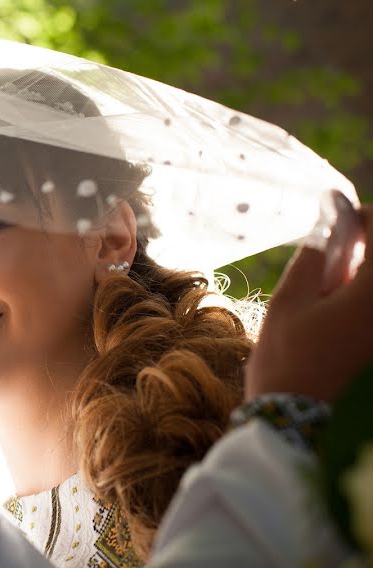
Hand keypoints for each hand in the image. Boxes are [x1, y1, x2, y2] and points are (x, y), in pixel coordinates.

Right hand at [245, 193, 372, 401]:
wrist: (298, 432)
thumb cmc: (287, 365)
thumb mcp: (287, 305)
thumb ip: (311, 261)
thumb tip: (326, 233)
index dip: (366, 219)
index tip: (344, 224)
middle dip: (368, 256)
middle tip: (339, 264)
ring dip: (364, 286)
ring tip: (337, 301)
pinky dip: (363, 313)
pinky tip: (346, 326)